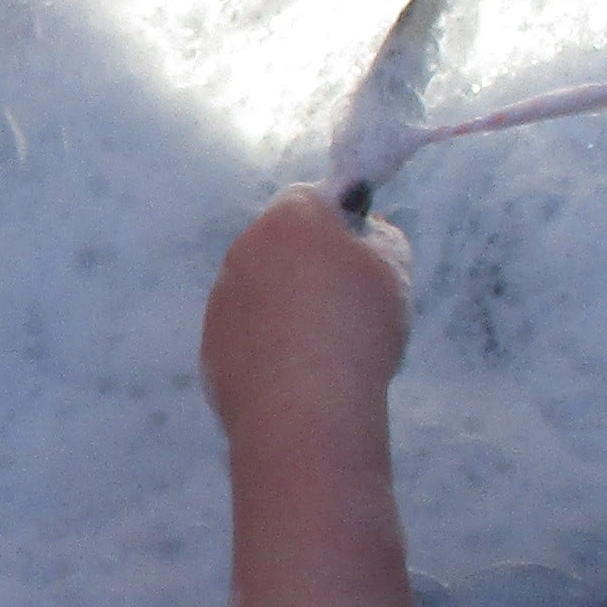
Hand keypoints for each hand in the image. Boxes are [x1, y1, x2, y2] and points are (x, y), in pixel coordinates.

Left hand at [202, 182, 415, 443]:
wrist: (305, 406)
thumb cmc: (357, 325)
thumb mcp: (396, 269)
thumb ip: (379, 239)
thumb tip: (363, 236)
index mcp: (288, 220)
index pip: (310, 200)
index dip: (336, 224)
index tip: (359, 257)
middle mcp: (242, 250)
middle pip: (279, 247)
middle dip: (307, 267)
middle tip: (345, 307)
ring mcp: (219, 301)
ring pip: (258, 293)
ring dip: (284, 309)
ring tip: (321, 351)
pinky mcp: (210, 348)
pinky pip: (246, 337)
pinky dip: (266, 349)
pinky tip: (295, 377)